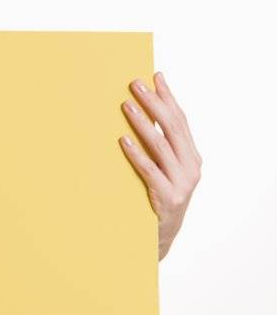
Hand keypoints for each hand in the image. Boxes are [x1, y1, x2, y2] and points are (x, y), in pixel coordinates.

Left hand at [119, 72, 201, 260]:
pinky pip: (150, 170)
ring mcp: (182, 184)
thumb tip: (138, 112)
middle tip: (134, 84)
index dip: (168, 97)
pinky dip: (136, 153)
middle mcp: (191, 168)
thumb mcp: (164, 171)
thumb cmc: (156, 199)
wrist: (158, 239)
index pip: (180, 121)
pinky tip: (123, 139)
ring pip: (161, 146)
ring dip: (142, 123)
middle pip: (172, 128)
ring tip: (125, 105)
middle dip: (153, 103)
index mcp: (192, 158)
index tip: (155, 76)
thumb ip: (158, 146)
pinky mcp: (168, 198)